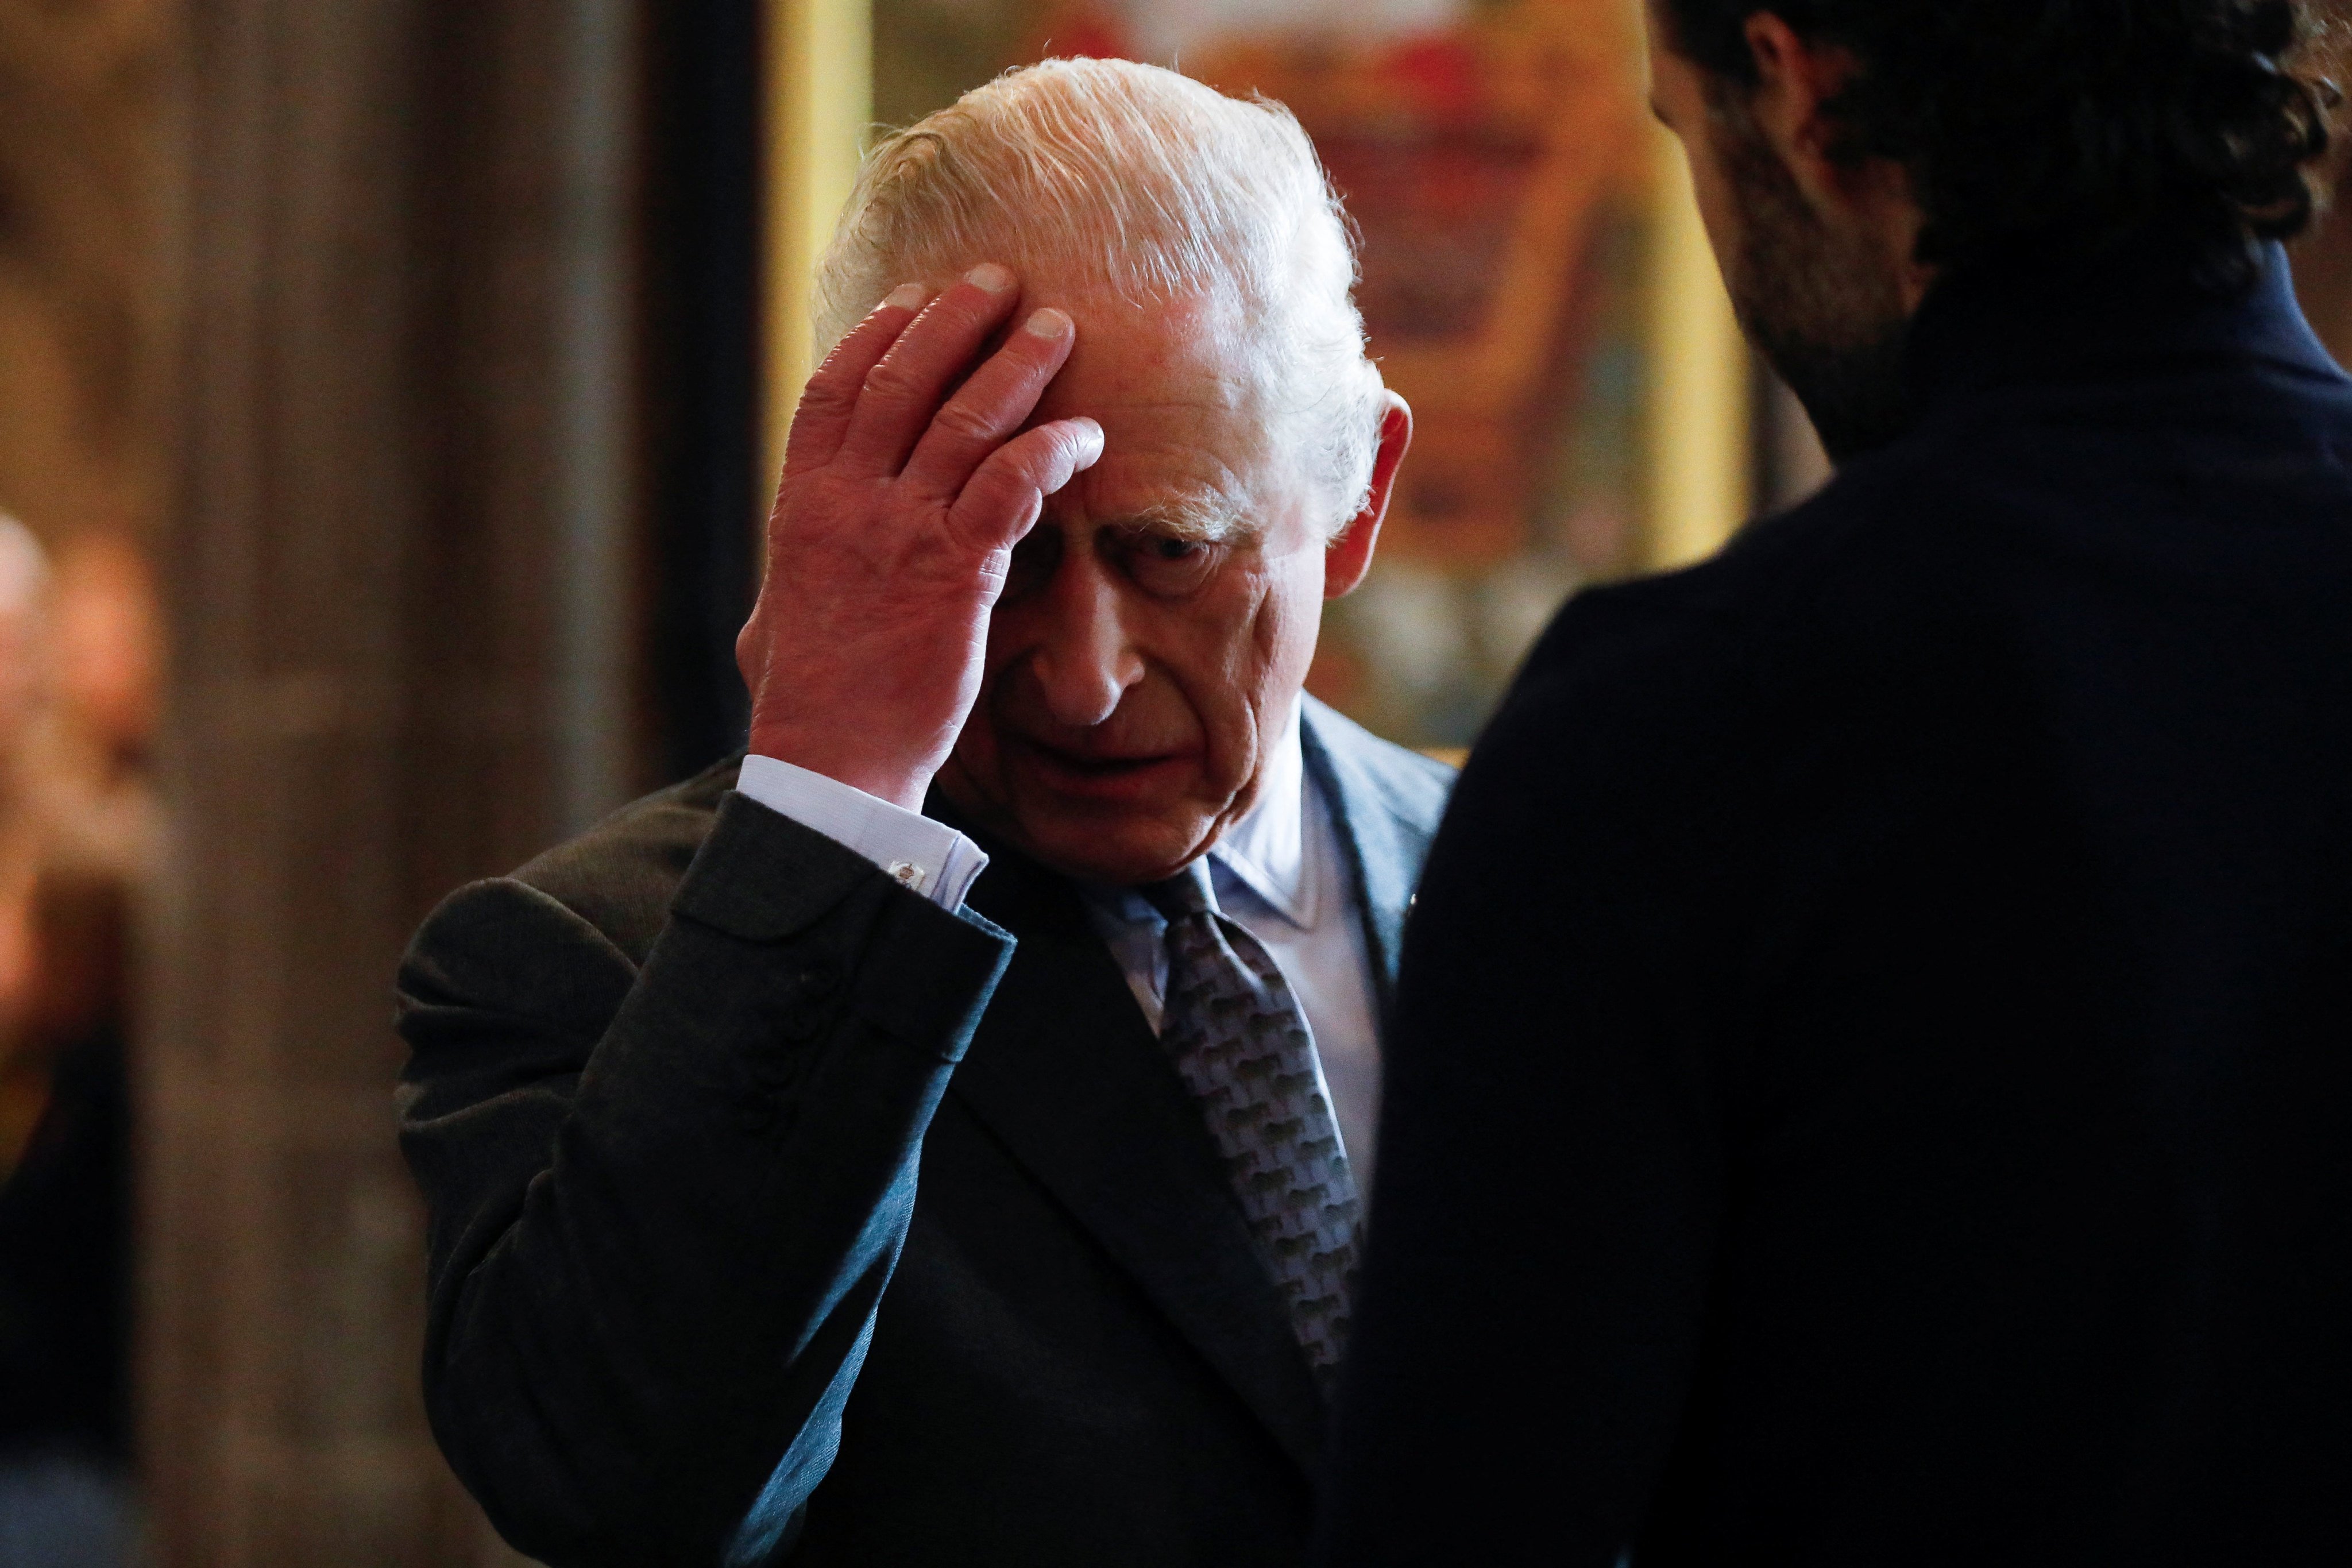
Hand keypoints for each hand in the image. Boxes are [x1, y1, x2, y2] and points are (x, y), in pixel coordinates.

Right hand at [737, 264, 1104, 810]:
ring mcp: (902, 533)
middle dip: (956, 320)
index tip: (914, 298)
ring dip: (1018, 365)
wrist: (828, 760)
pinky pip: (1011, 485)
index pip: (836, 390)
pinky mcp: (957, 574)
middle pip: (905, 380)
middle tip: (1002, 282)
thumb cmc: (808, 701)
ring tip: (1058, 328)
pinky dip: (1051, 450)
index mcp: (803, 504)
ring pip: (966, 419)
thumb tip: (793, 571)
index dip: (879, 335)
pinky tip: (1085, 437)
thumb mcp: (777, 617)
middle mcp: (849, 503)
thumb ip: (797, 572)